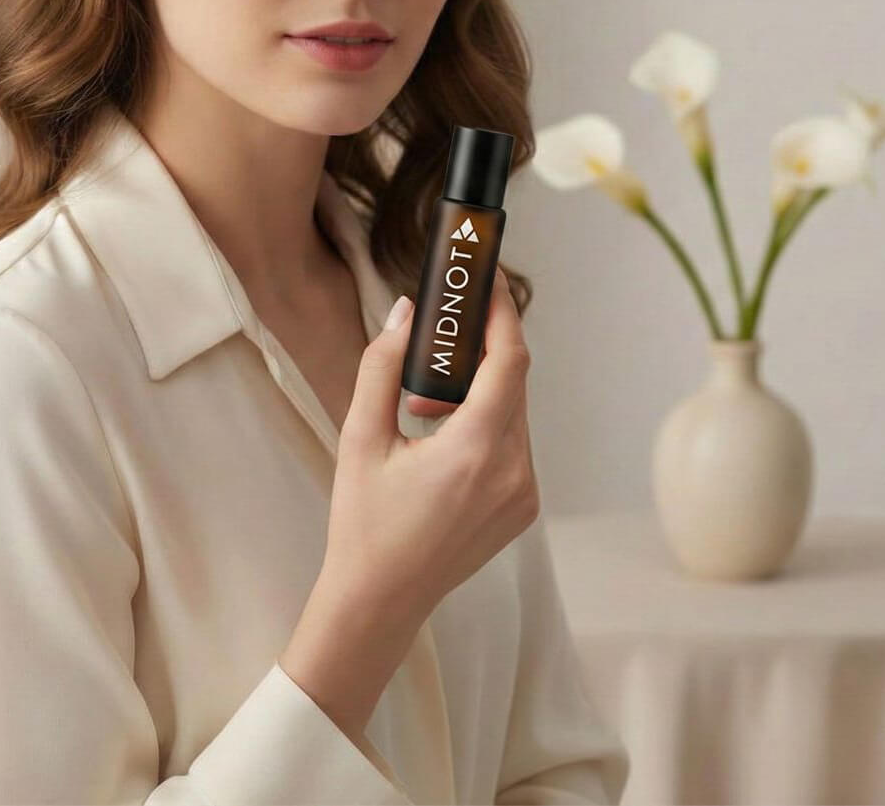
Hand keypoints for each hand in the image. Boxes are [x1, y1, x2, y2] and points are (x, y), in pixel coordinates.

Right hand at [322, 265, 538, 620]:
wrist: (379, 602)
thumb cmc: (362, 523)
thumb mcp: (360, 437)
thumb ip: (382, 366)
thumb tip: (406, 312)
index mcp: (476, 451)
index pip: (510, 361)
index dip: (504, 314)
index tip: (489, 281)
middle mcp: (513, 471)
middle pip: (514, 383)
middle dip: (482, 350)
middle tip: (444, 330)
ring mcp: (524, 494)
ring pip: (515, 412)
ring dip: (481, 390)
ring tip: (424, 402)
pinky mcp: (523, 507)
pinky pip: (514, 443)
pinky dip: (487, 423)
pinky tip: (443, 432)